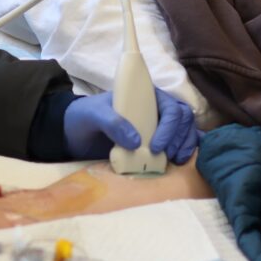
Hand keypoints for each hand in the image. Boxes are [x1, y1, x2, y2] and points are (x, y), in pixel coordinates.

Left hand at [63, 88, 199, 162]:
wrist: (75, 133)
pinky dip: (183, 151)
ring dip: (185, 145)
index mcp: (146, 97)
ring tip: (175, 160)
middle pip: (184, 119)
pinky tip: (178, 163)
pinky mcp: (156, 142)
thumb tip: (136, 141)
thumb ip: (112, 123)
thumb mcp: (93, 115)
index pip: (171, 108)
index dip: (169, 127)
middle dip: (180, 137)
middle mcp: (156, 110)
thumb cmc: (85, 117)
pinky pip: (178, 144)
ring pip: (185, 131)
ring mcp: (158, 126)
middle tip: (169, 155)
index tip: (155, 146)